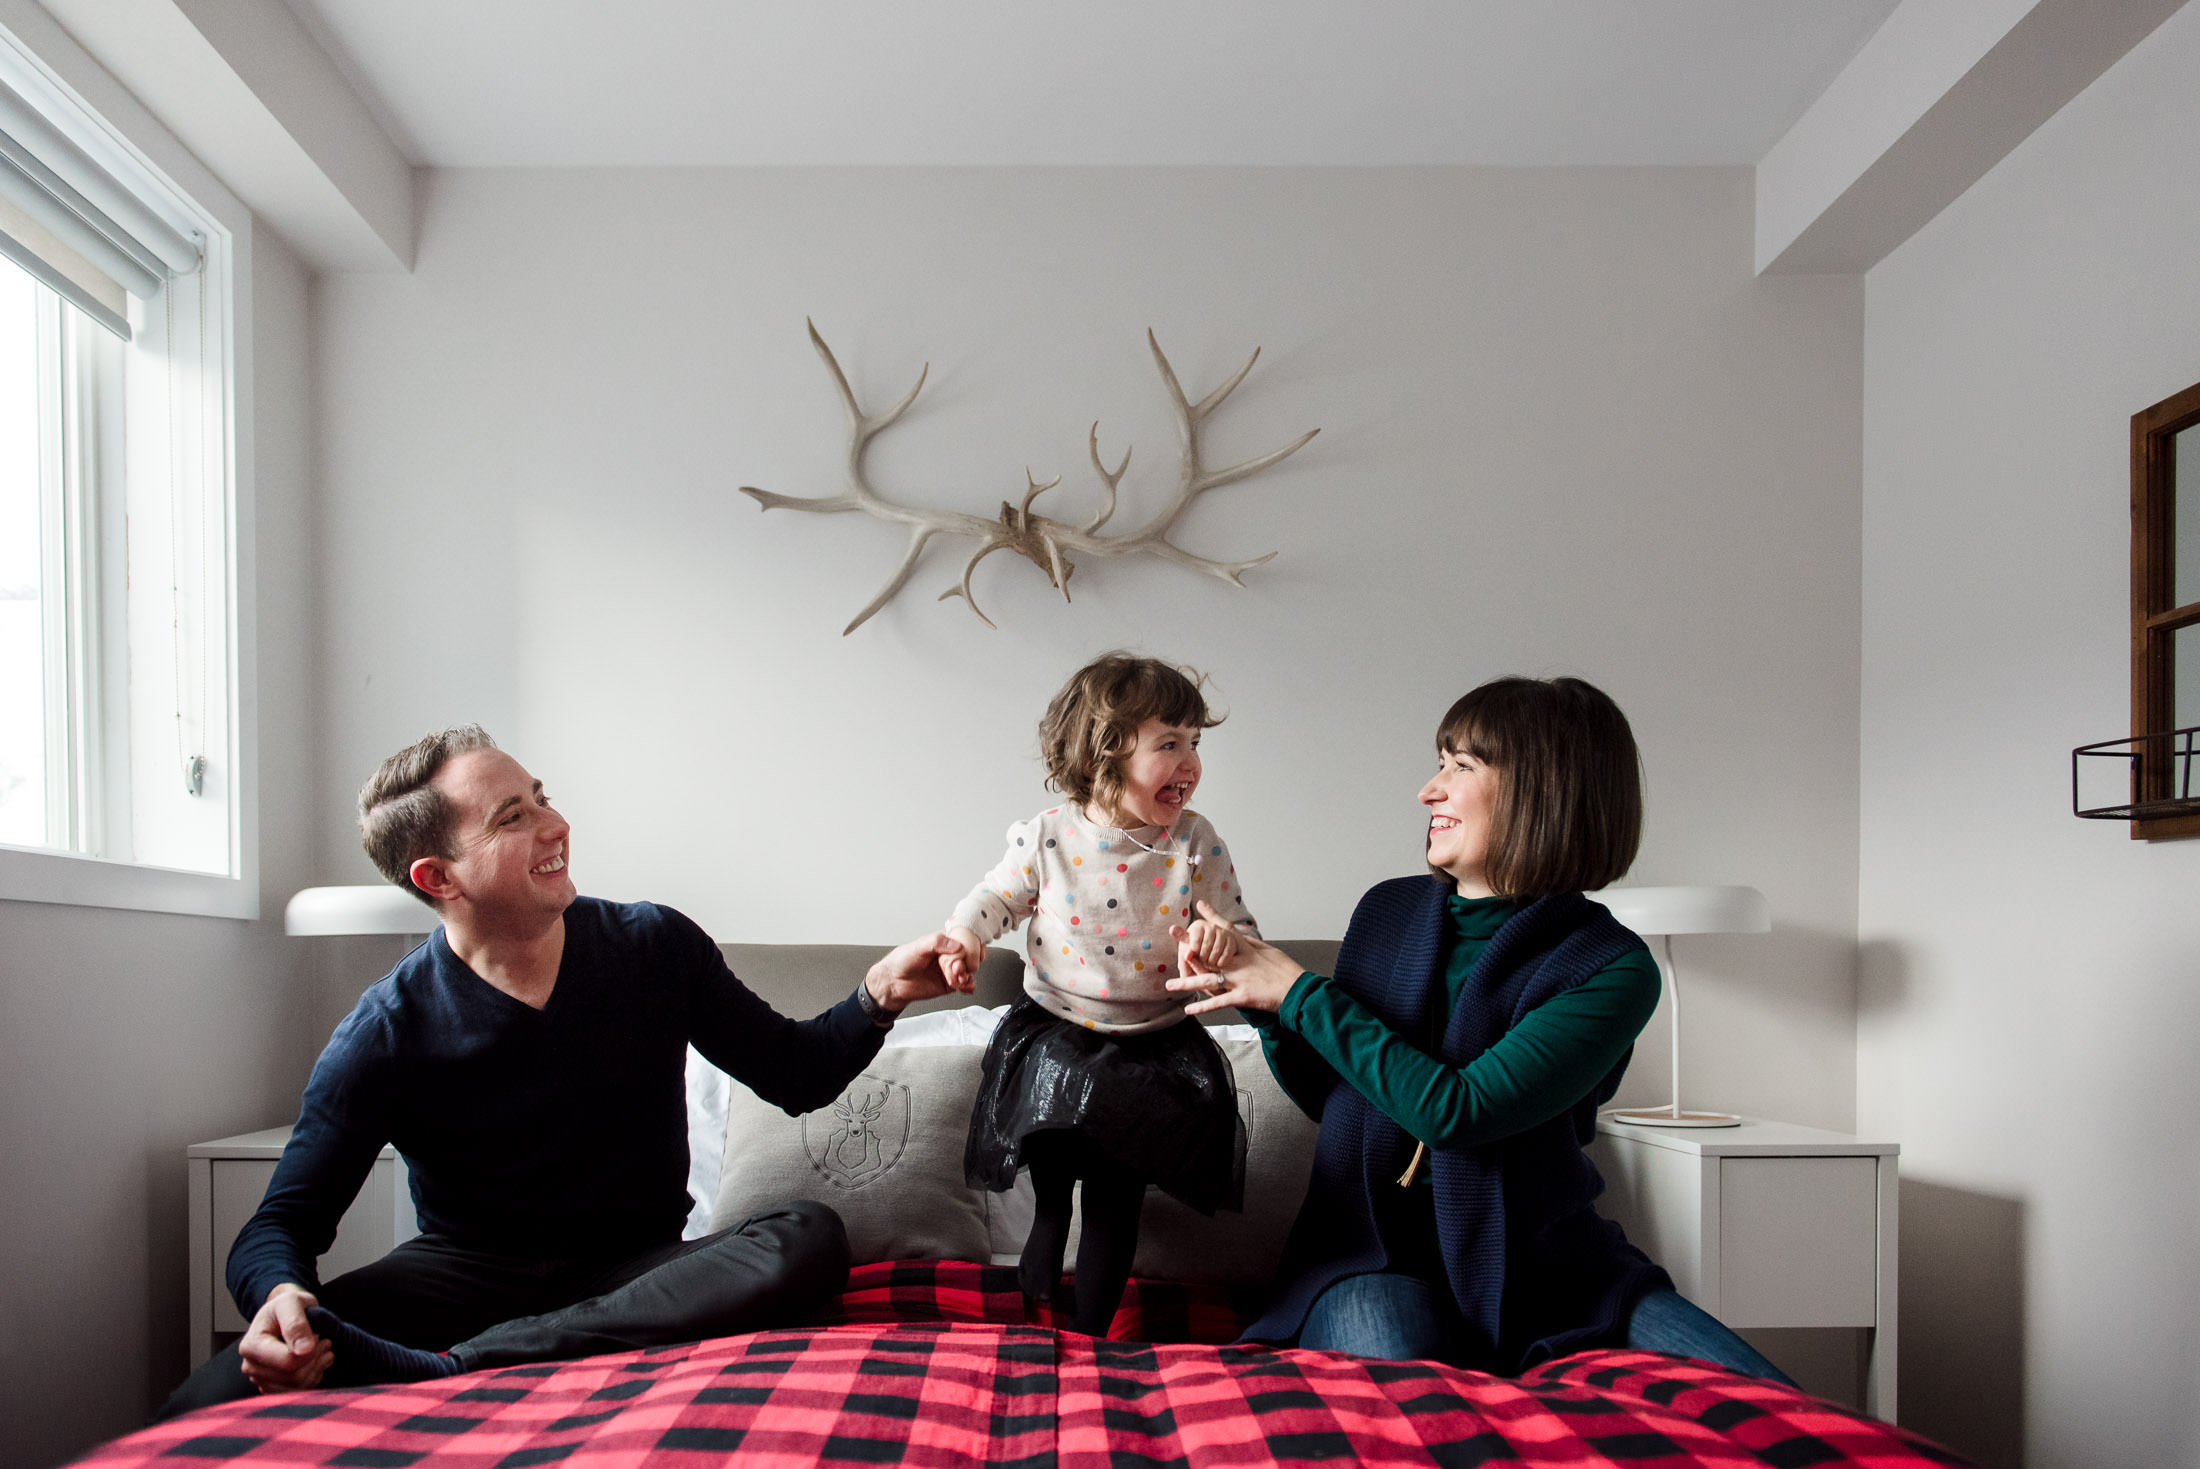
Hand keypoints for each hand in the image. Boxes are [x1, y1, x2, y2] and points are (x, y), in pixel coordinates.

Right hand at [237, 1282, 331, 1392]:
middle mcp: (251, 1366)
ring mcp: (261, 1380)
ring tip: (322, 1348)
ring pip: (298, 1386)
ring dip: (317, 1367)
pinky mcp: (273, 1388)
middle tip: (323, 1340)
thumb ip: (296, 1324)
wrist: (284, 1315)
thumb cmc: (286, 1307)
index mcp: (251, 1346)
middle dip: (315, 1358)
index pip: (287, 1362)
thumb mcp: (291, 1303)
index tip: (317, 1334)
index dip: (310, 1351)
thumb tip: (303, 1350)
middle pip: (293, 1376)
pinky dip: (314, 1377)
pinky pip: (299, 1392)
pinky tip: (318, 1361)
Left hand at [866, 931, 966, 1012]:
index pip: (964, 940)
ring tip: (959, 980)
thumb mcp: (918, 947)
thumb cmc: (901, 961)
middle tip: (957, 969)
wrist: (893, 983)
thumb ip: (937, 942)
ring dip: (967, 976)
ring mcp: (950, 970)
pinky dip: (968, 986)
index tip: (967, 952)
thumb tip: (956, 945)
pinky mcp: (949, 984)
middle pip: (968, 957)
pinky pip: (964, 985)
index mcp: (943, 942)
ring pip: (968, 971)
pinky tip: (966, 987)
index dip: (969, 946)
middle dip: (967, 964)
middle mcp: (948, 955)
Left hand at [1165, 901, 1305, 1015]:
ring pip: (1208, 980)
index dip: (1212, 919)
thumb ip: (1253, 945)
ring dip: (1187, 983)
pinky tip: (1189, 1010)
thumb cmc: (1286, 971)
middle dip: (1190, 946)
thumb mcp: (1270, 952)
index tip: (1200, 907)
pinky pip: (1219, 1002)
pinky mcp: (1243, 996)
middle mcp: (1239, 963)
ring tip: (1170, 986)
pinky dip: (1203, 1007)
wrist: (1298, 989)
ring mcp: (1239, 980)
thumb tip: (1241, 937)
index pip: (1225, 932)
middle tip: (1174, 937)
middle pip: (1209, 955)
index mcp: (1247, 950)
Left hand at [1176, 918, 1237, 975]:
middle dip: (1203, 957)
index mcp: (1198, 925)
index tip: (1194, 954)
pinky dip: (1221, 962)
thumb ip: (1185, 952)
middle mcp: (1211, 926)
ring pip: (1217, 950)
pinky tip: (1217, 964)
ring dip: (1211, 961)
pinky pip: (1226, 954)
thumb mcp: (1186, 950)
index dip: (1194, 950)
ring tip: (1208, 963)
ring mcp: (1223, 932)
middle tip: (1202, 961)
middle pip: (1207, 944)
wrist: (1211, 955)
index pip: (1195, 939)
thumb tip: (1187, 955)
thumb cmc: (1195, 953)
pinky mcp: (1232, 941)